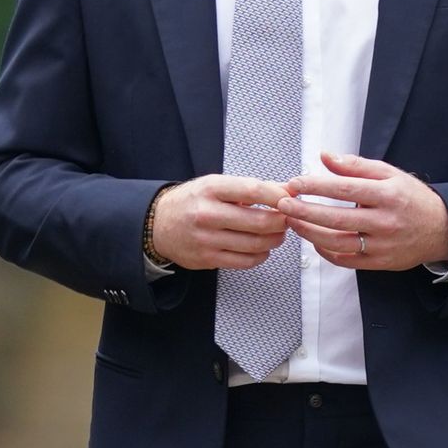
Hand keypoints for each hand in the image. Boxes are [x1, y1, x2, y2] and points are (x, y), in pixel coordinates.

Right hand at [149, 175, 291, 270]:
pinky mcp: (207, 259)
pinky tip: (262, 248)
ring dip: (275, 240)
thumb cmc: (192, 202)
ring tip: (278, 234)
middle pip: (258, 221)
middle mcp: (206, 214)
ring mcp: (206, 239)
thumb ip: (252, 188)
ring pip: (255, 244)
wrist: (158, 225)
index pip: (253, 191)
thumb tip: (287, 190)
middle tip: (288, 220)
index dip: (278, 197)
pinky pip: (245, 261)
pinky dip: (261, 255)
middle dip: (281, 222)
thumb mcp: (216, 185)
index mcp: (210, 189)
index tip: (289, 200)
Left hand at [279, 152, 447, 268]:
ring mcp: (383, 245)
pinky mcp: (380, 263)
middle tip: (283, 204)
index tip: (295, 183)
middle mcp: (385, 222)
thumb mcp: (389, 174)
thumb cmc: (411, 198)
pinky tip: (312, 239)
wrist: (442, 229)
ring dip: (309, 232)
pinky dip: (325, 251)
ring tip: (292, 221)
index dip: (316, 186)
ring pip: (338, 242)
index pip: (346, 189)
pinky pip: (345, 259)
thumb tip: (324, 156)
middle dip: (304, 212)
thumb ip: (355, 166)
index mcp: (388, 195)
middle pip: (337, 219)